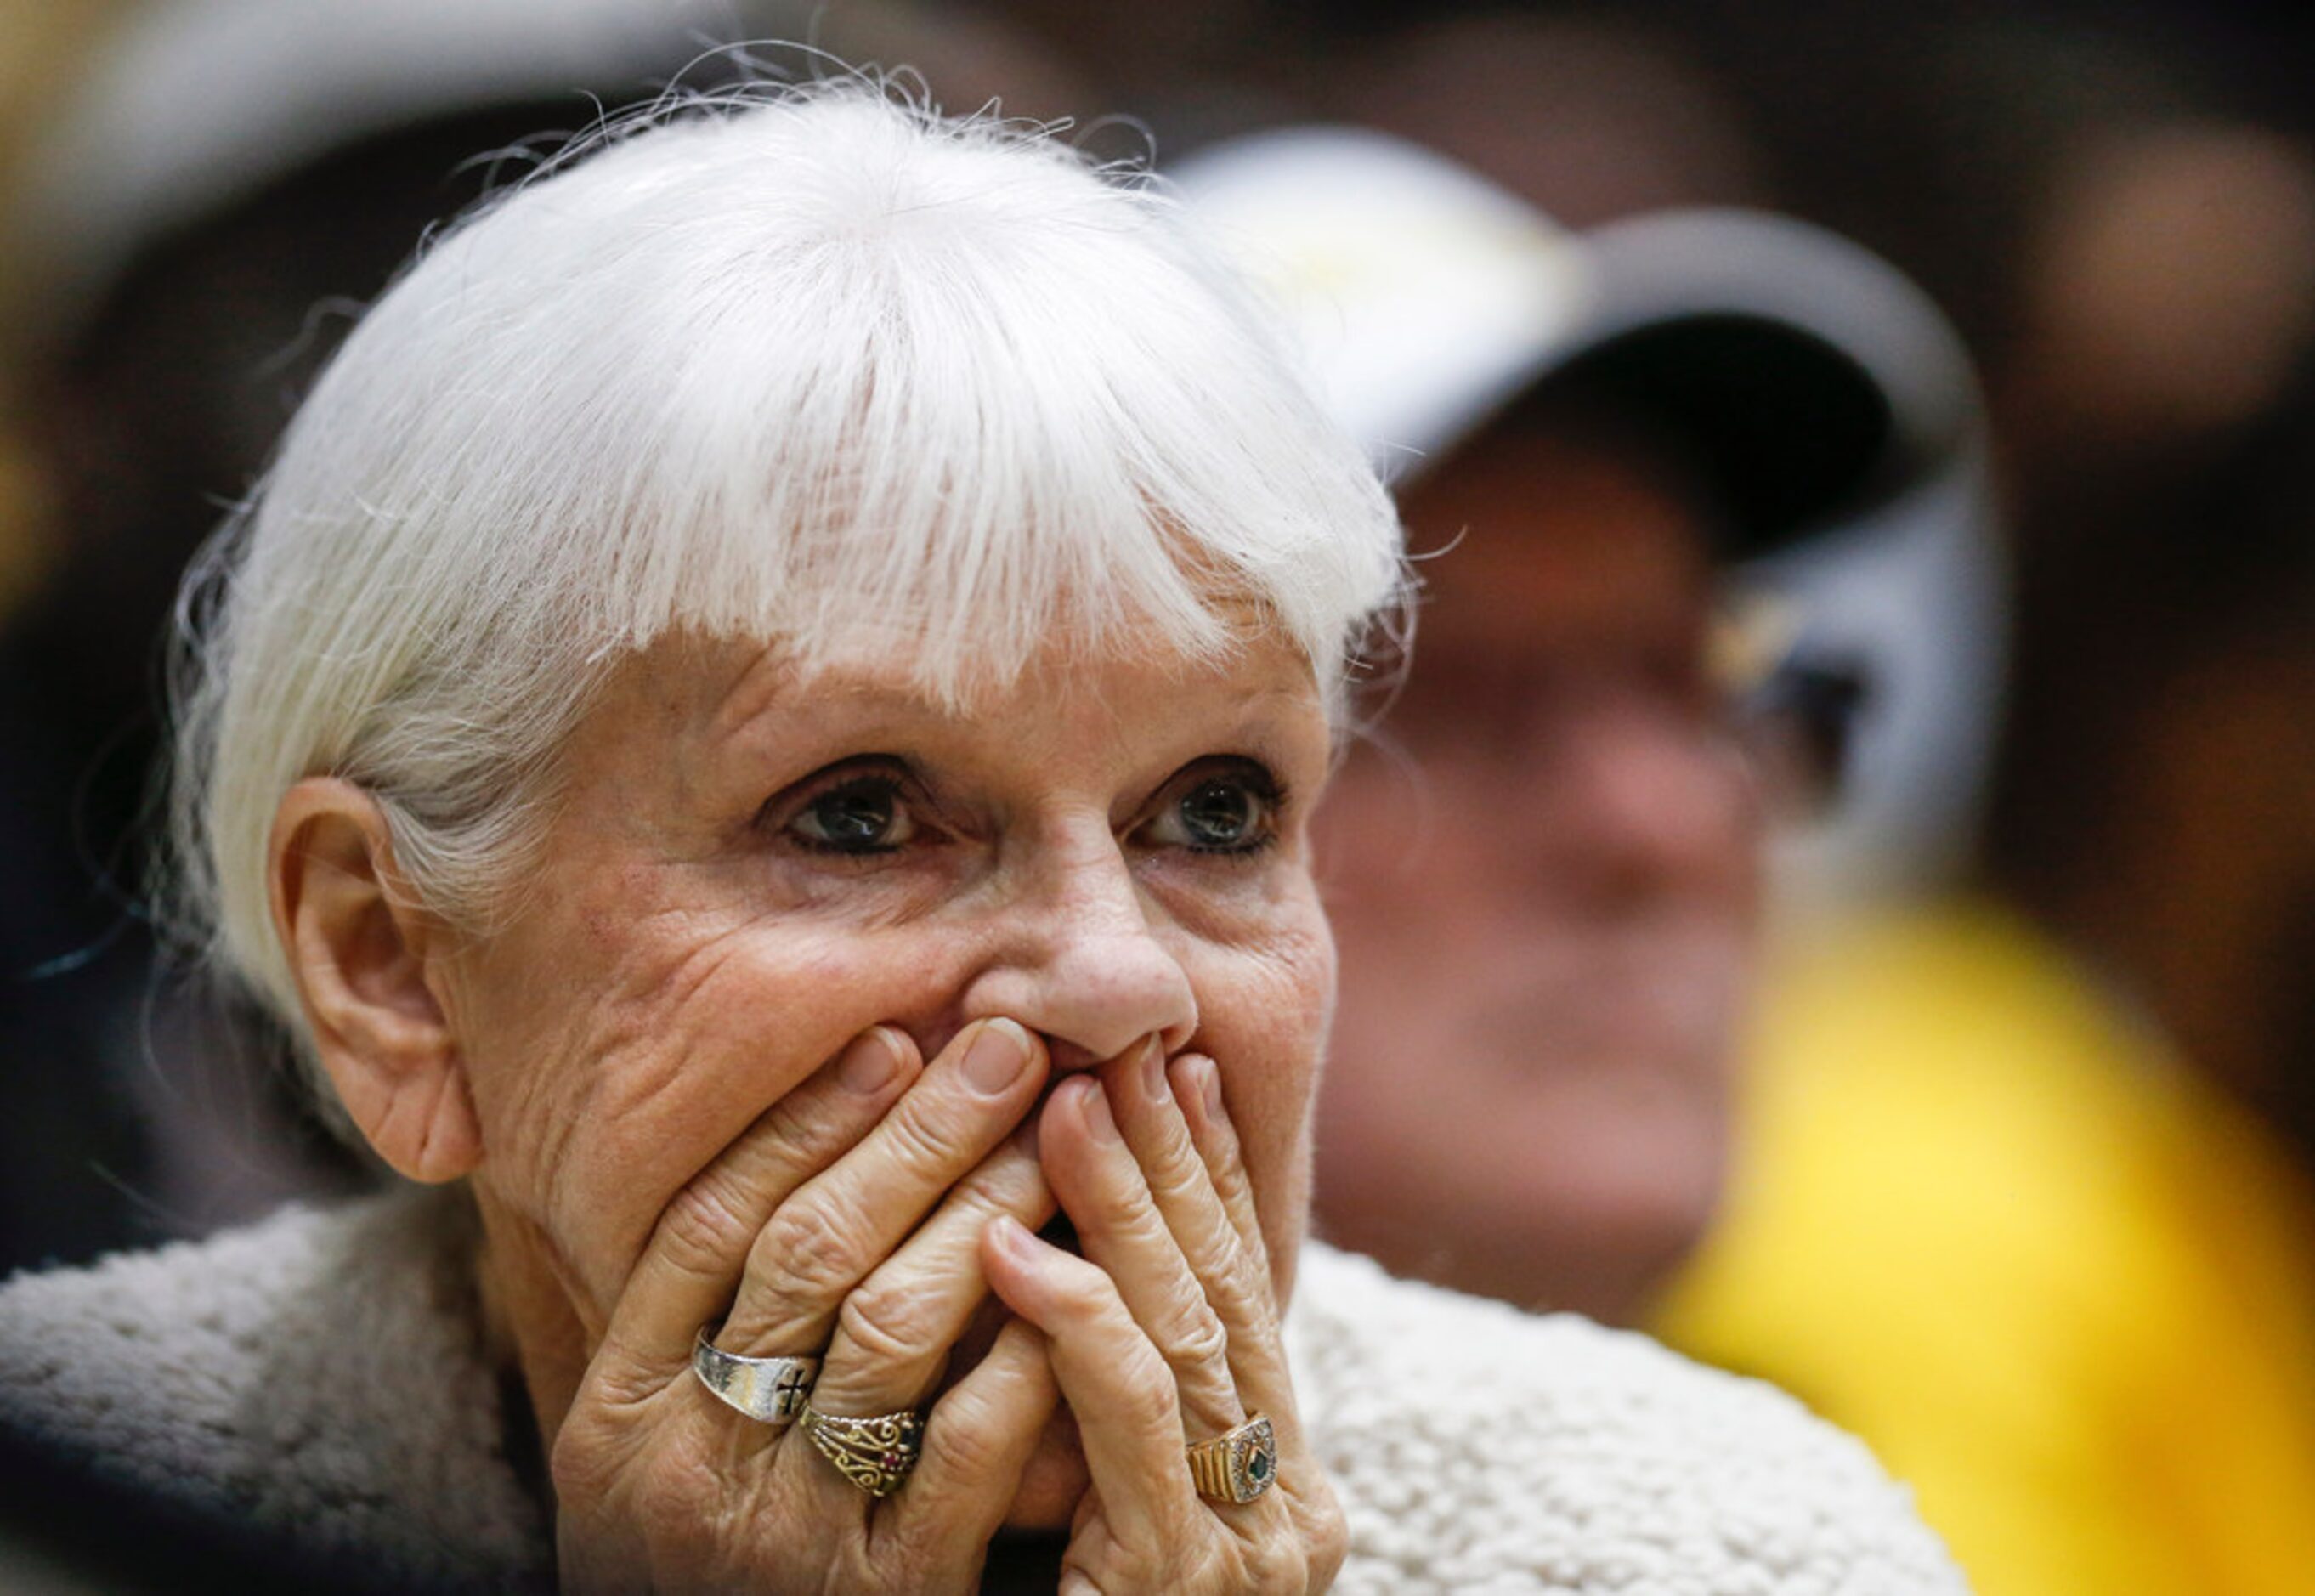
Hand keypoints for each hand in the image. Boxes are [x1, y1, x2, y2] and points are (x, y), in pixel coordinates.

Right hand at [550, 1016, 1068, 1591]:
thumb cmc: (713, 1582)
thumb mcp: (664, 1463)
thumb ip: (700, 1335)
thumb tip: (813, 1144)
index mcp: (615, 1422)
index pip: (706, 1228)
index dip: (803, 1122)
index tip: (896, 1037)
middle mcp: (684, 1474)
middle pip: (807, 1254)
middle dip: (919, 1133)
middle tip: (1013, 1047)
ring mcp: (784, 1542)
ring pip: (894, 1328)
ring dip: (988, 1209)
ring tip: (1059, 1135)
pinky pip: (970, 1447)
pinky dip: (1029, 1347)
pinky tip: (1083, 1274)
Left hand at [982, 1041, 1345, 1593]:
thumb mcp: (1101, 1512)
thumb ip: (1113, 1411)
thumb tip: (1070, 1249)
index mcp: (1281, 1493)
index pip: (1246, 1302)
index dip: (1217, 1179)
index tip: (1183, 1071)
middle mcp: (1287, 1517)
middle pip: (1224, 1298)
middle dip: (1174, 1162)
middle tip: (1126, 1049)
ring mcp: (1244, 1553)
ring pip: (1183, 1334)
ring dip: (1122, 1206)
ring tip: (1063, 1106)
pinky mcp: (1175, 1582)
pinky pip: (1129, 1414)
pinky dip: (1073, 1317)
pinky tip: (1007, 1249)